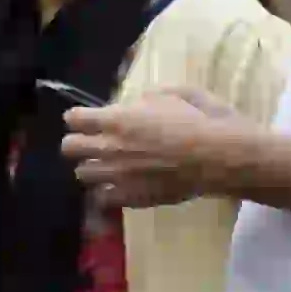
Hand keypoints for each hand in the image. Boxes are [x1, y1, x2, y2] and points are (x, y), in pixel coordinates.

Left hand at [60, 87, 238, 208]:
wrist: (222, 158)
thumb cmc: (202, 120)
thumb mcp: (176, 93)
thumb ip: (149, 97)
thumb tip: (138, 104)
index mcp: (117, 119)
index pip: (74, 119)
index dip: (78, 118)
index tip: (86, 119)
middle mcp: (110, 147)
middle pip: (69, 148)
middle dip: (77, 143)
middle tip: (92, 143)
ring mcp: (119, 176)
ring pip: (82, 174)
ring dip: (92, 167)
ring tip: (106, 166)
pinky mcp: (132, 198)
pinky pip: (103, 198)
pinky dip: (107, 192)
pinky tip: (119, 186)